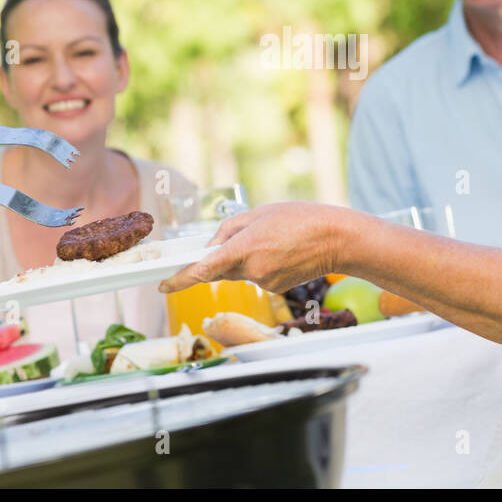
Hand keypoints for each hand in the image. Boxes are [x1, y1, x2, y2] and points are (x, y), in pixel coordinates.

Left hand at [158, 202, 355, 293]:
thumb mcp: (260, 213)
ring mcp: (264, 282)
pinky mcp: (275, 288)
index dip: (180, 279)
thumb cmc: (301, 219)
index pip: (204, 269)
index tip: (163, 285)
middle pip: (220, 269)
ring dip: (244, 259)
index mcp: (245, 247)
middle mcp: (252, 269)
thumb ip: (229, 229)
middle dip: (219, 258)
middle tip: (240, 240)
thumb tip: (211, 246)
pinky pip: (256, 276)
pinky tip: (280, 251)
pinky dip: (260, 265)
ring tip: (272, 239)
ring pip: (239, 272)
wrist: (338, 239)